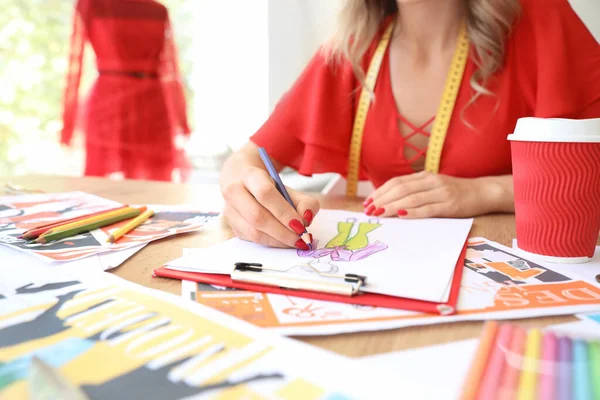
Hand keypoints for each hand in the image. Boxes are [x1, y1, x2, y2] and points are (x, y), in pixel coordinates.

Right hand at [221, 166, 319, 248]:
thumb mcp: (287, 188)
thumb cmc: (267, 186)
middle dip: (283, 232)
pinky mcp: (231, 225)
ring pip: (253, 232)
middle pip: (257, 216)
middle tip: (301, 239)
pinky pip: (252, 239)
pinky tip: (283, 241)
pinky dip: (271, 243)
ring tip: (295, 242)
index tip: (301, 225)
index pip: (265, 194)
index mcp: (249, 175)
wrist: (240, 180)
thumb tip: (306, 219)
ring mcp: (229, 210)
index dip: (284, 212)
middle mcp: (234, 192)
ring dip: (278, 241)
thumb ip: (304, 202)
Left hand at [363, 171, 510, 217]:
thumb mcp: (433, 186)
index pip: (397, 182)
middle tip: (369, 210)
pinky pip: (428, 209)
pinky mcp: (450, 205)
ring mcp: (441, 193)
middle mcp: (431, 182)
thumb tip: (390, 201)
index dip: (380, 191)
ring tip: (379, 213)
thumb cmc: (454, 192)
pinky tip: (401, 215)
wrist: (483, 192)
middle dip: (382, 200)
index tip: (368, 202)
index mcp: (424, 176)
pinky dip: (413, 212)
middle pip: (400, 190)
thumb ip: (415, 190)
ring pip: (411, 199)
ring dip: (392, 206)